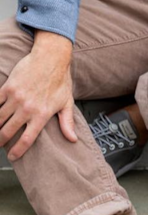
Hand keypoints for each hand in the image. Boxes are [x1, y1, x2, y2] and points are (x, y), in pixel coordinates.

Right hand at [0, 33, 76, 159]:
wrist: (51, 57)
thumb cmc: (60, 80)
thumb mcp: (67, 102)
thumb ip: (67, 122)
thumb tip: (72, 139)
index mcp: (42, 114)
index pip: (27, 139)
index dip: (18, 151)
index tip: (12, 157)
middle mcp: (28, 108)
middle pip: (7, 132)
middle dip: (1, 141)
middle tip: (0, 144)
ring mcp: (16, 98)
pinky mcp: (8, 88)